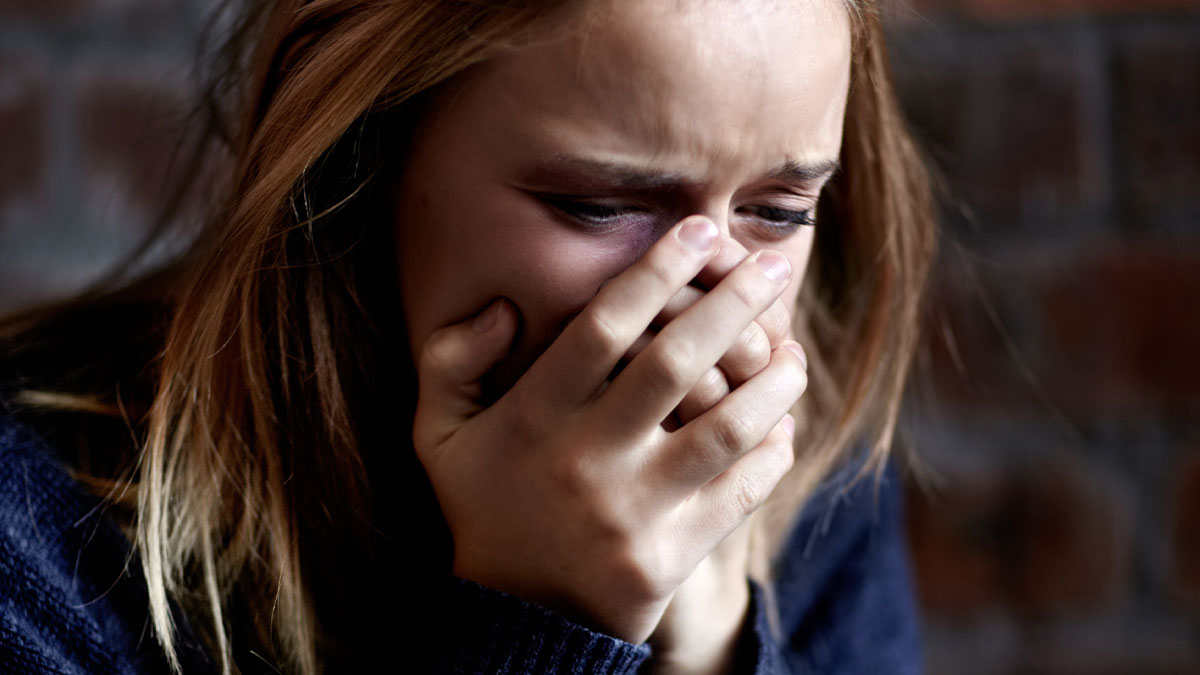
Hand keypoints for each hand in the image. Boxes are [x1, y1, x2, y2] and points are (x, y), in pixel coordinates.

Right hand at [411, 215, 807, 643]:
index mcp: (533, 418)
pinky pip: (744, 490)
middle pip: (678, 363)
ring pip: (729, 428)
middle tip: (771, 265)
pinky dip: (775, 449)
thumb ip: (450, 360)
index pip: (602, 327)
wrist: (520, 618)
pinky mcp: (674, 554)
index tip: (699, 227)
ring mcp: (636, 510)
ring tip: (791, 349)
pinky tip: (783, 419)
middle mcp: (588, 459)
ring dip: (774, 380)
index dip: (656, 269)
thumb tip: (504, 304)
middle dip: (734, 303)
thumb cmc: (486, 504)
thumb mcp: (439, 433)